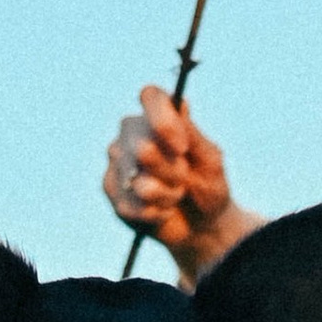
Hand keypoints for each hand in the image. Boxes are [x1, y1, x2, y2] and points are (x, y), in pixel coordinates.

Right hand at [101, 90, 256, 273]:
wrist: (202, 225)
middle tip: (185, 180)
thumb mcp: (210, 160)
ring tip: (176, 196)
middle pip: (143, 148)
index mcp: (159, 116)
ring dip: (167, 195)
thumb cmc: (209, 186)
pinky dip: (155, 213)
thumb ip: (193, 134)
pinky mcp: (110, 187)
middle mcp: (133, 132)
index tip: (182, 147)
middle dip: (173, 173)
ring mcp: (118, 159)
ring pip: (138, 182)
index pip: (150, 96)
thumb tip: (181, 105)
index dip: (164, 121)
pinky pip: (130, 205)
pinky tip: (163, 211)